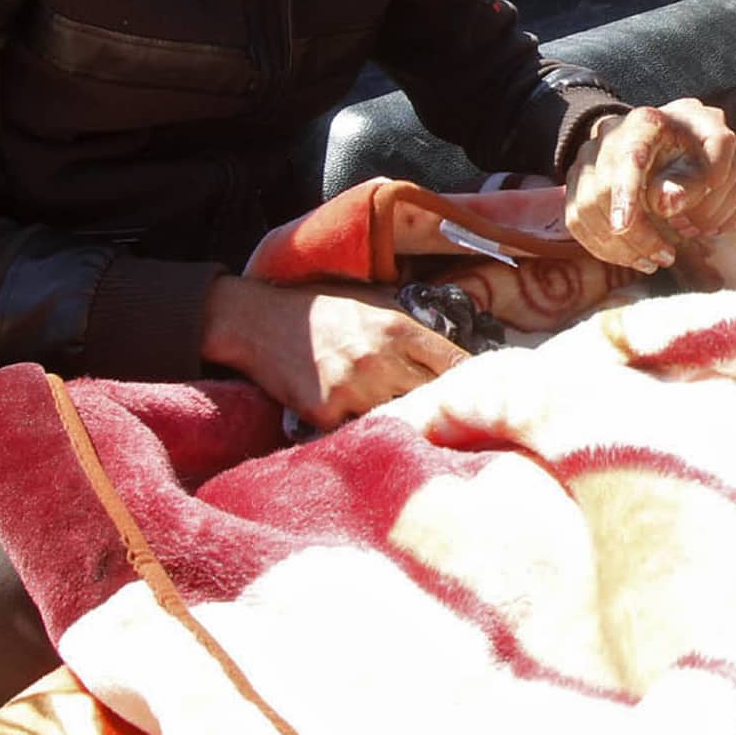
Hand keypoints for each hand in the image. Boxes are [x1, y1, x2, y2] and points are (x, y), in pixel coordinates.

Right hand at [200, 276, 467, 429]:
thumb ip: (409, 321)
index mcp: (397, 328)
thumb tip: (451, 341)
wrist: (257, 321)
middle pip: (432, 396)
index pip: (454, 362)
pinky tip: (373, 435)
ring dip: (407, 424)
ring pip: (399, 419)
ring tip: (418, 431)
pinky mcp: (325, 414)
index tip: (478, 391)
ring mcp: (352, 389)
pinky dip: (367, 435)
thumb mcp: (372, 299)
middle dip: (444, 406)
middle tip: (455, 418)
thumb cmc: (320, 308)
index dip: (470, 379)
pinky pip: (359, 433)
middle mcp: (379, 359)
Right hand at [565, 98, 735, 272]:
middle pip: (601, 190)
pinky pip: (576, 220)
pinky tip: (630, 258)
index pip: (627, 157)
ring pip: (584, 209)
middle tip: (667, 257)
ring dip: (617, 246)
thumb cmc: (698, 148)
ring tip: (652, 262)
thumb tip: (663, 203)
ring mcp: (588, 158)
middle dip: (633, 234)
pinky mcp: (578, 180)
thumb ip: (698, 176)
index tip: (623, 226)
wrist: (675, 137)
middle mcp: (609, 136)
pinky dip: (601, 246)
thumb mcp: (713, 155)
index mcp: (646, 124)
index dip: (622, 192)